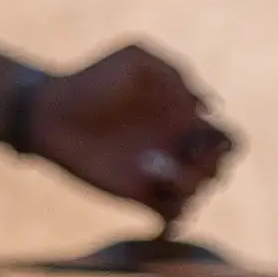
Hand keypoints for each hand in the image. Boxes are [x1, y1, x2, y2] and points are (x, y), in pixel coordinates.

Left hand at [24, 46, 230, 221]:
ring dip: (189, 190)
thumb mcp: (135, 59)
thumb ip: (174, 73)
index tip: (197, 139)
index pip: (226, 139)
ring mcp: (157, 173)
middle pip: (218, 170)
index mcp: (182, 117)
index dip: (223, 144)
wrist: (51, 110)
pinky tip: (160, 205)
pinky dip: (175, 218)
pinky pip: (170, 217)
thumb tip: (208, 107)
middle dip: (209, 168)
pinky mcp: (136, 195)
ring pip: (197, 194)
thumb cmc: (92, 79)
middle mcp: (175, 148)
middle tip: (179, 160)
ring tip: (160, 177)